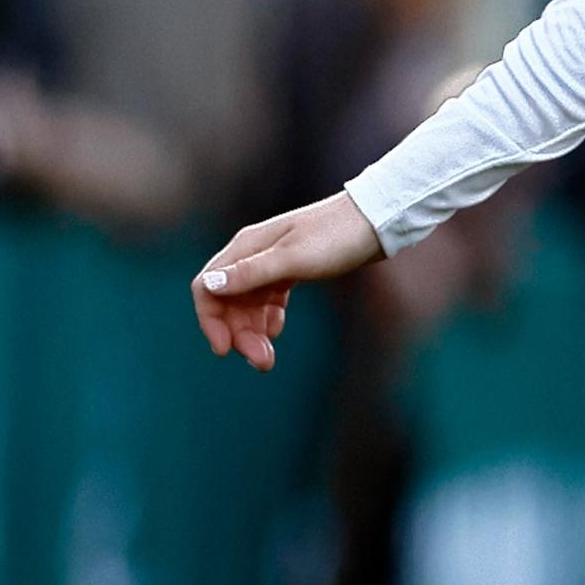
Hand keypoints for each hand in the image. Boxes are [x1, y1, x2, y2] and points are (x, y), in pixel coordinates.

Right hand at [193, 191, 380, 370]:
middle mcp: (253, 255)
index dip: (210, 321)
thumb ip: (251, 272)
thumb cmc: (337, 237)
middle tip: (262, 363)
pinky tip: (275, 333)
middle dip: (238, 334)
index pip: (208, 288)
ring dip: (252, 332)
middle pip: (228, 302)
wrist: (376, 222)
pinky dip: (268, 319)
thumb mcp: (293, 258)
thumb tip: (209, 285)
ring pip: (248, 304)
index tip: (224, 350)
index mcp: (246, 248)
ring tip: (269, 359)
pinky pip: (268, 300)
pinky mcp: (291, 271)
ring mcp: (272, 264)